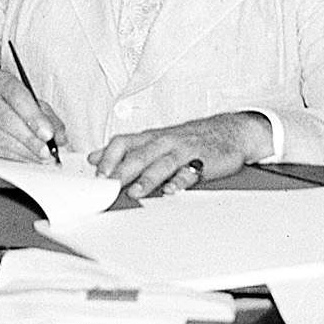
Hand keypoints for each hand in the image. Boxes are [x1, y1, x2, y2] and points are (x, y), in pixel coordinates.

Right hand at [0, 69, 67, 163]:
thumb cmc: (8, 104)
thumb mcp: (30, 102)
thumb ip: (48, 117)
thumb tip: (59, 137)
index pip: (16, 95)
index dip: (33, 116)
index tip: (48, 133)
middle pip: (6, 119)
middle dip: (30, 139)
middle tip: (46, 151)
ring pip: (0, 138)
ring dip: (24, 151)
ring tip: (40, 157)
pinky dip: (13, 157)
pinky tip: (25, 157)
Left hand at [91, 113, 271, 199]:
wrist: (229, 131)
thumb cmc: (188, 138)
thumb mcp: (154, 140)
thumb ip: (125, 150)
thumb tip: (94, 158)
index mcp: (151, 138)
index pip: (123, 142)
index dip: (108, 157)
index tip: (96, 174)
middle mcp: (164, 142)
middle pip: (139, 155)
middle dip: (122, 170)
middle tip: (108, 186)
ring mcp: (183, 151)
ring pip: (162, 164)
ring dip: (147, 178)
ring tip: (135, 191)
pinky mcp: (202, 161)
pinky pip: (190, 172)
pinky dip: (180, 181)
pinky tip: (171, 190)